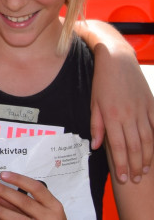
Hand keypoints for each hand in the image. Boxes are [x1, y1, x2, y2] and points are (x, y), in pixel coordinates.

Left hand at [0, 171, 65, 218]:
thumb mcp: (45, 209)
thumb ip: (28, 200)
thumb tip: (4, 187)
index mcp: (53, 206)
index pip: (36, 188)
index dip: (18, 179)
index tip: (3, 175)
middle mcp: (49, 217)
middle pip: (25, 202)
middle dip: (5, 192)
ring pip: (19, 218)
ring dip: (2, 210)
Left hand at [87, 23, 153, 182]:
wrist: (117, 60)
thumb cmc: (102, 82)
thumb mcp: (93, 102)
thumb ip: (96, 125)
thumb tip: (96, 146)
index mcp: (112, 116)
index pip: (118, 147)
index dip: (121, 164)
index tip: (123, 178)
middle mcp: (129, 115)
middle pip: (135, 147)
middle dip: (135, 166)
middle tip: (136, 181)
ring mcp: (142, 110)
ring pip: (147, 140)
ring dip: (147, 158)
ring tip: (146, 171)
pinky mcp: (151, 104)